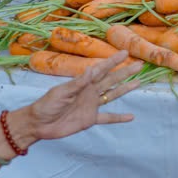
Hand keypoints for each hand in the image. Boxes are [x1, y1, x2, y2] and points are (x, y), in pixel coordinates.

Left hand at [13, 51, 138, 143]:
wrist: (38, 124)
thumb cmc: (46, 105)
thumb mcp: (61, 92)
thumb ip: (78, 83)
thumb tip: (93, 69)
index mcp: (83, 83)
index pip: (101, 70)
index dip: (113, 61)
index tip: (125, 52)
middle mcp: (90, 92)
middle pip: (111, 80)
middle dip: (125, 72)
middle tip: (139, 64)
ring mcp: (91, 106)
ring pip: (112, 95)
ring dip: (125, 89)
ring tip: (138, 82)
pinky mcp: (90, 119)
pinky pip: (108, 117)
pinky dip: (119, 118)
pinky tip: (131, 117)